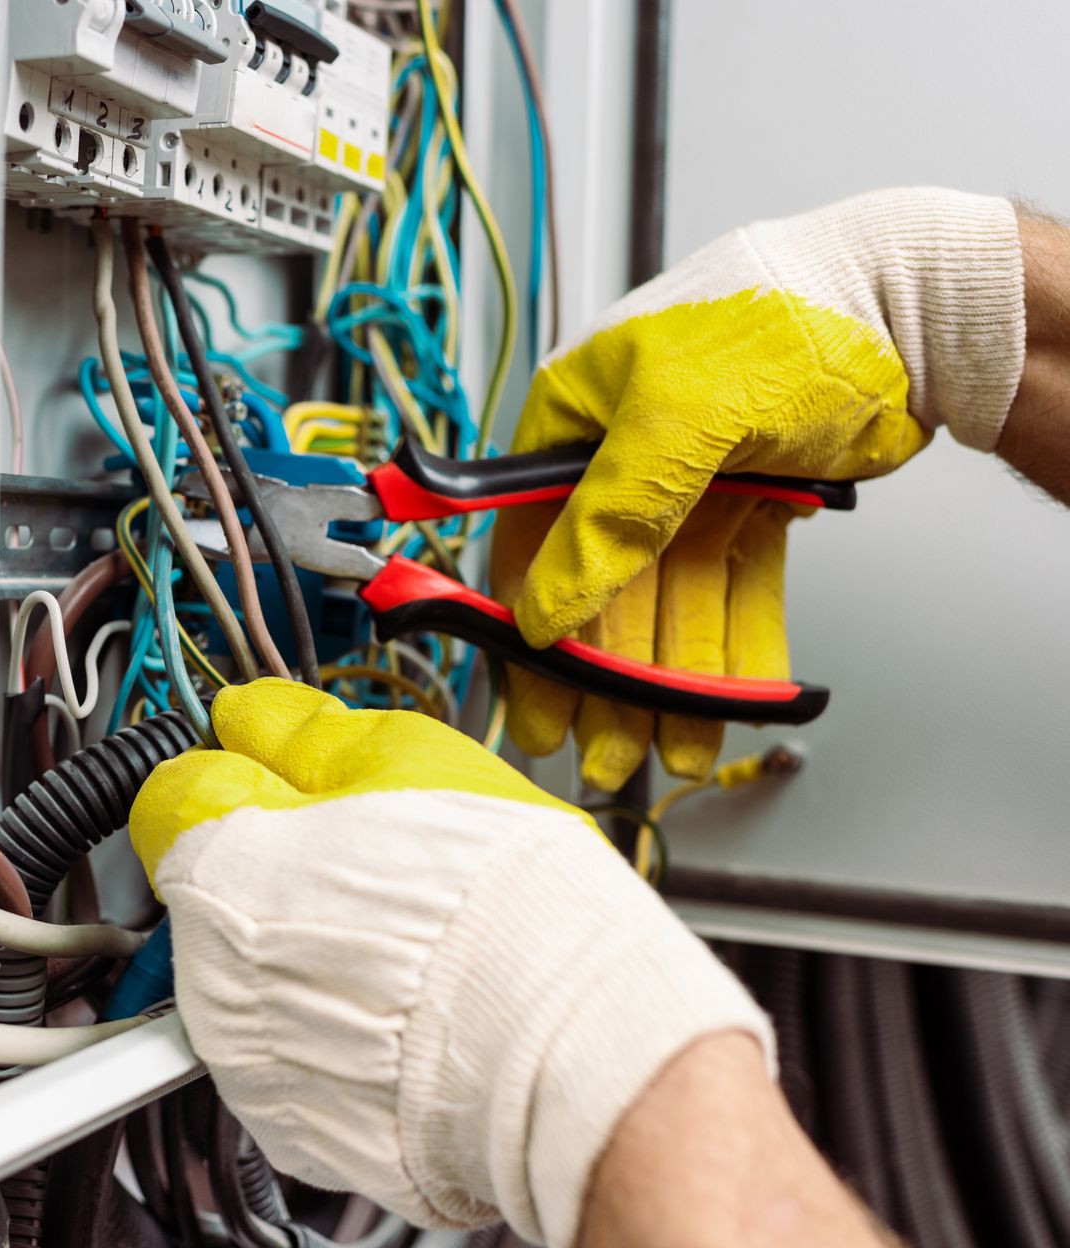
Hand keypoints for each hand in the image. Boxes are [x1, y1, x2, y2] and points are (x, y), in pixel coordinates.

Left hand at [129, 679, 772, 1247]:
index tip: (268, 776)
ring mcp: (248, 1055)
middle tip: (365, 864)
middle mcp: (210, 968)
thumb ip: (299, 732)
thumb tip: (248, 711)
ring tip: (397, 944)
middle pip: (210, 890)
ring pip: (251, 978)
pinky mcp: (293, 1122)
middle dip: (268, 870)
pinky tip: (399, 1011)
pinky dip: (330, 1031)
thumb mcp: (400, 757)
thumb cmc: (498, 899)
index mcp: (219, 862)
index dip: (227, 775)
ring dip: (301, 955)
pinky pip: (292, 1054)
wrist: (570, 1041)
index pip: (169, 794)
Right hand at [491, 187, 1026, 788]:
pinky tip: (725, 703)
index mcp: (574, 417)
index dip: (528, 626)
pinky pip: (730, 592)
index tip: (533, 698)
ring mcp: (689, 483)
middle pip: (600, 587)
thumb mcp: (676, 415)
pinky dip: (729, 648)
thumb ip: (609, 516)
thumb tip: (545, 606)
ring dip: (667, 679)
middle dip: (604, 675)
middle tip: (600, 749)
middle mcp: (622, 454)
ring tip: (669, 746)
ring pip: (669, 601)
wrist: (909, 308)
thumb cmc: (783, 317)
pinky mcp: (751, 507)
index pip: (528, 540)